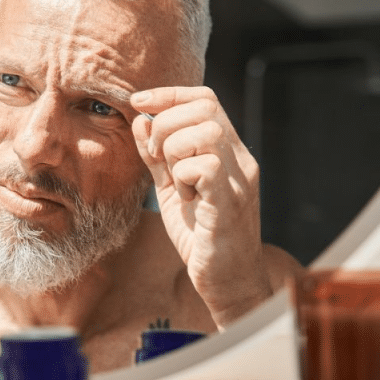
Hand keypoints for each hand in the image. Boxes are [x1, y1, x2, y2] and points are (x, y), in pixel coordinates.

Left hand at [131, 86, 271, 323]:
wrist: (227, 284)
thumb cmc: (201, 238)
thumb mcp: (171, 190)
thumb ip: (156, 157)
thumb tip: (140, 120)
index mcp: (228, 152)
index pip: (205, 98)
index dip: (168, 94)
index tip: (138, 102)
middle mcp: (240, 160)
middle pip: (205, 107)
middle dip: (166, 123)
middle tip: (157, 156)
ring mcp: (238, 181)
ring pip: (206, 132)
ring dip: (175, 150)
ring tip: (174, 178)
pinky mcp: (230, 204)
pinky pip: (207, 167)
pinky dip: (185, 175)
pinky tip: (185, 197)